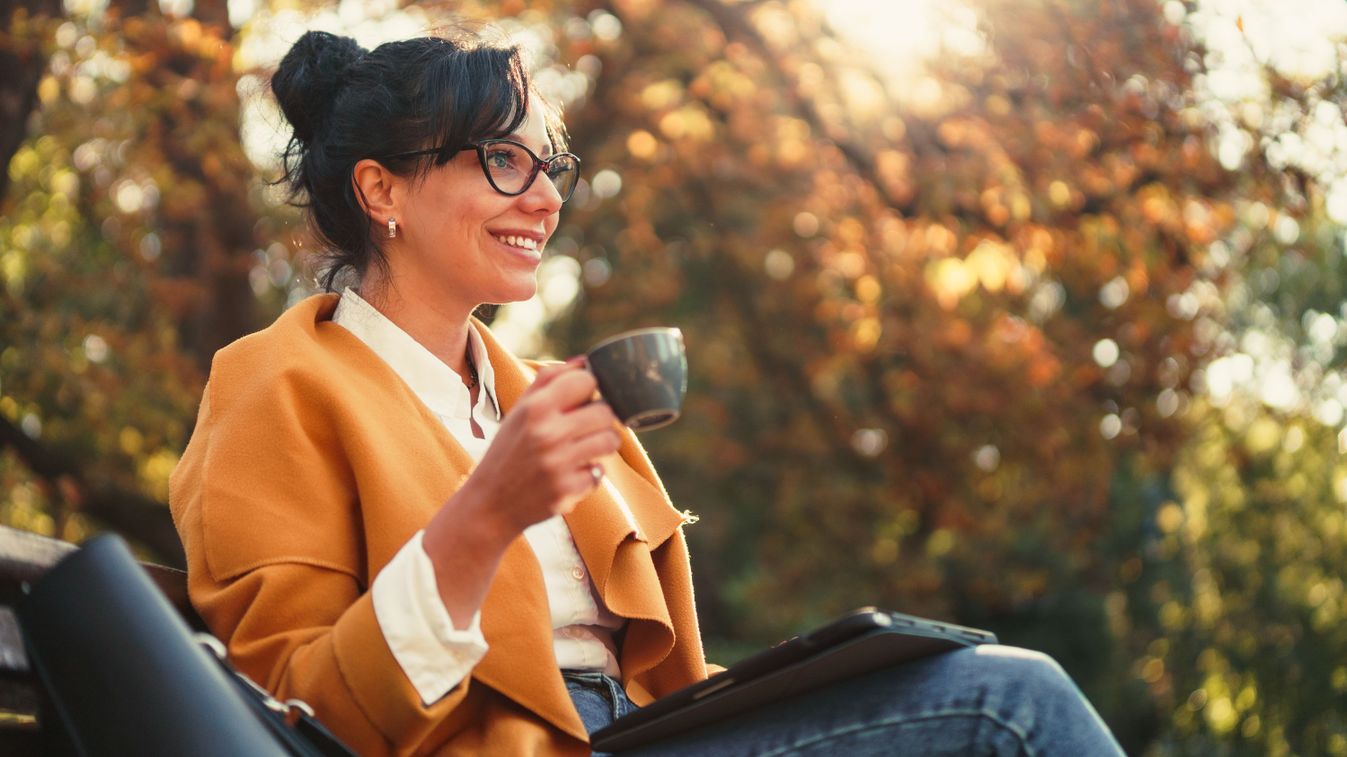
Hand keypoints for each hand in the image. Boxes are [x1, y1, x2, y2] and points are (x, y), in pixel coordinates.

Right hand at [421, 358, 619, 626]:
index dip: (589, 388)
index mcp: (534, 408)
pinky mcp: (567, 490)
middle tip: (587, 426)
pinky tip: (569, 474)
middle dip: (601, 417)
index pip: (587, 380)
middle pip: (606, 410)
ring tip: (583, 448)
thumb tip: (585, 360)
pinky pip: (599, 472)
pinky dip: (589, 474)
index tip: (582, 399)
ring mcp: (558, 464)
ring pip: (610, 440)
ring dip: (602, 444)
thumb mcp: (519, 411)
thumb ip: (550, 381)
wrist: (489, 504)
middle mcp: (547, 434)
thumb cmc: (508, 451)